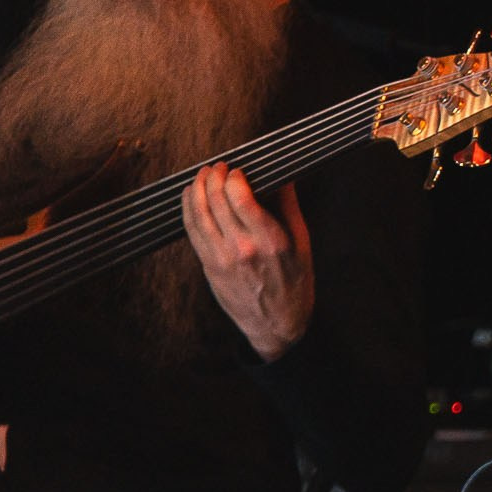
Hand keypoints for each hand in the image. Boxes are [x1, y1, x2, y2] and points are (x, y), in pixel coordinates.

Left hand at [181, 163, 313, 360]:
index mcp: (270, 241)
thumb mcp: (302, 244)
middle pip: (217, 200)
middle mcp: (242, 248)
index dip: (235, 176)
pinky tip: (192, 196)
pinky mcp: (209, 267)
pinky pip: (192, 231)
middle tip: (219, 166)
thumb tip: (283, 175)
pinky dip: (188, 208)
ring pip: (199, 213)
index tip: (238, 169)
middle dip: (215, 176)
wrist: (276, 325)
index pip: (241, 197)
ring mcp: (221, 259)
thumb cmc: (294, 283)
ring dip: (198, 188)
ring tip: (204, 175)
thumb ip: (289, 207)